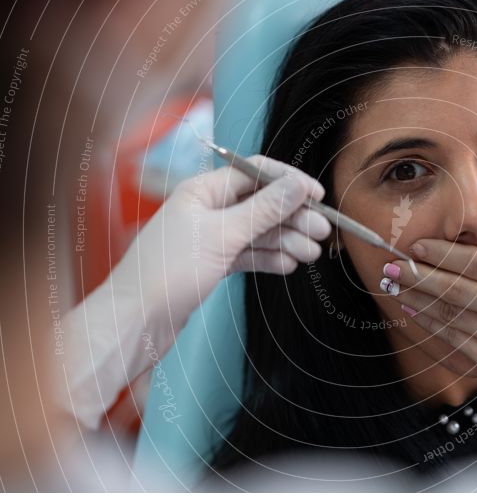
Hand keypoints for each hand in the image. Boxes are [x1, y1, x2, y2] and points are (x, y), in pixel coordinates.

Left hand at [62, 156, 329, 427]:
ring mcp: (209, 238)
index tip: (318, 196)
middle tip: (323, 232)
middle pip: (260, 204)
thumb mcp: (223, 235)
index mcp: (202, 190)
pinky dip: (268, 259)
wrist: (135, 323)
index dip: (288, 182)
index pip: (255, 173)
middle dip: (292, 217)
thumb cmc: (169, 273)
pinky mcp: (211, 264)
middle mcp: (206, 209)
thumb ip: (264, 210)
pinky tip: (288, 265)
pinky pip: (247, 254)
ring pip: (257, 232)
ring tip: (311, 253)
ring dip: (285, 240)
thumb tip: (298, 186)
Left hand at [382, 207, 476, 391]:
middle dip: (420, 276)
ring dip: (418, 298)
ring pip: (452, 314)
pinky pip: (453, 337)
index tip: (416, 246)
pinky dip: (428, 321)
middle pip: (460, 289)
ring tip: (393, 284)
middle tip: (391, 265)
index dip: (445, 254)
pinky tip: (410, 307)